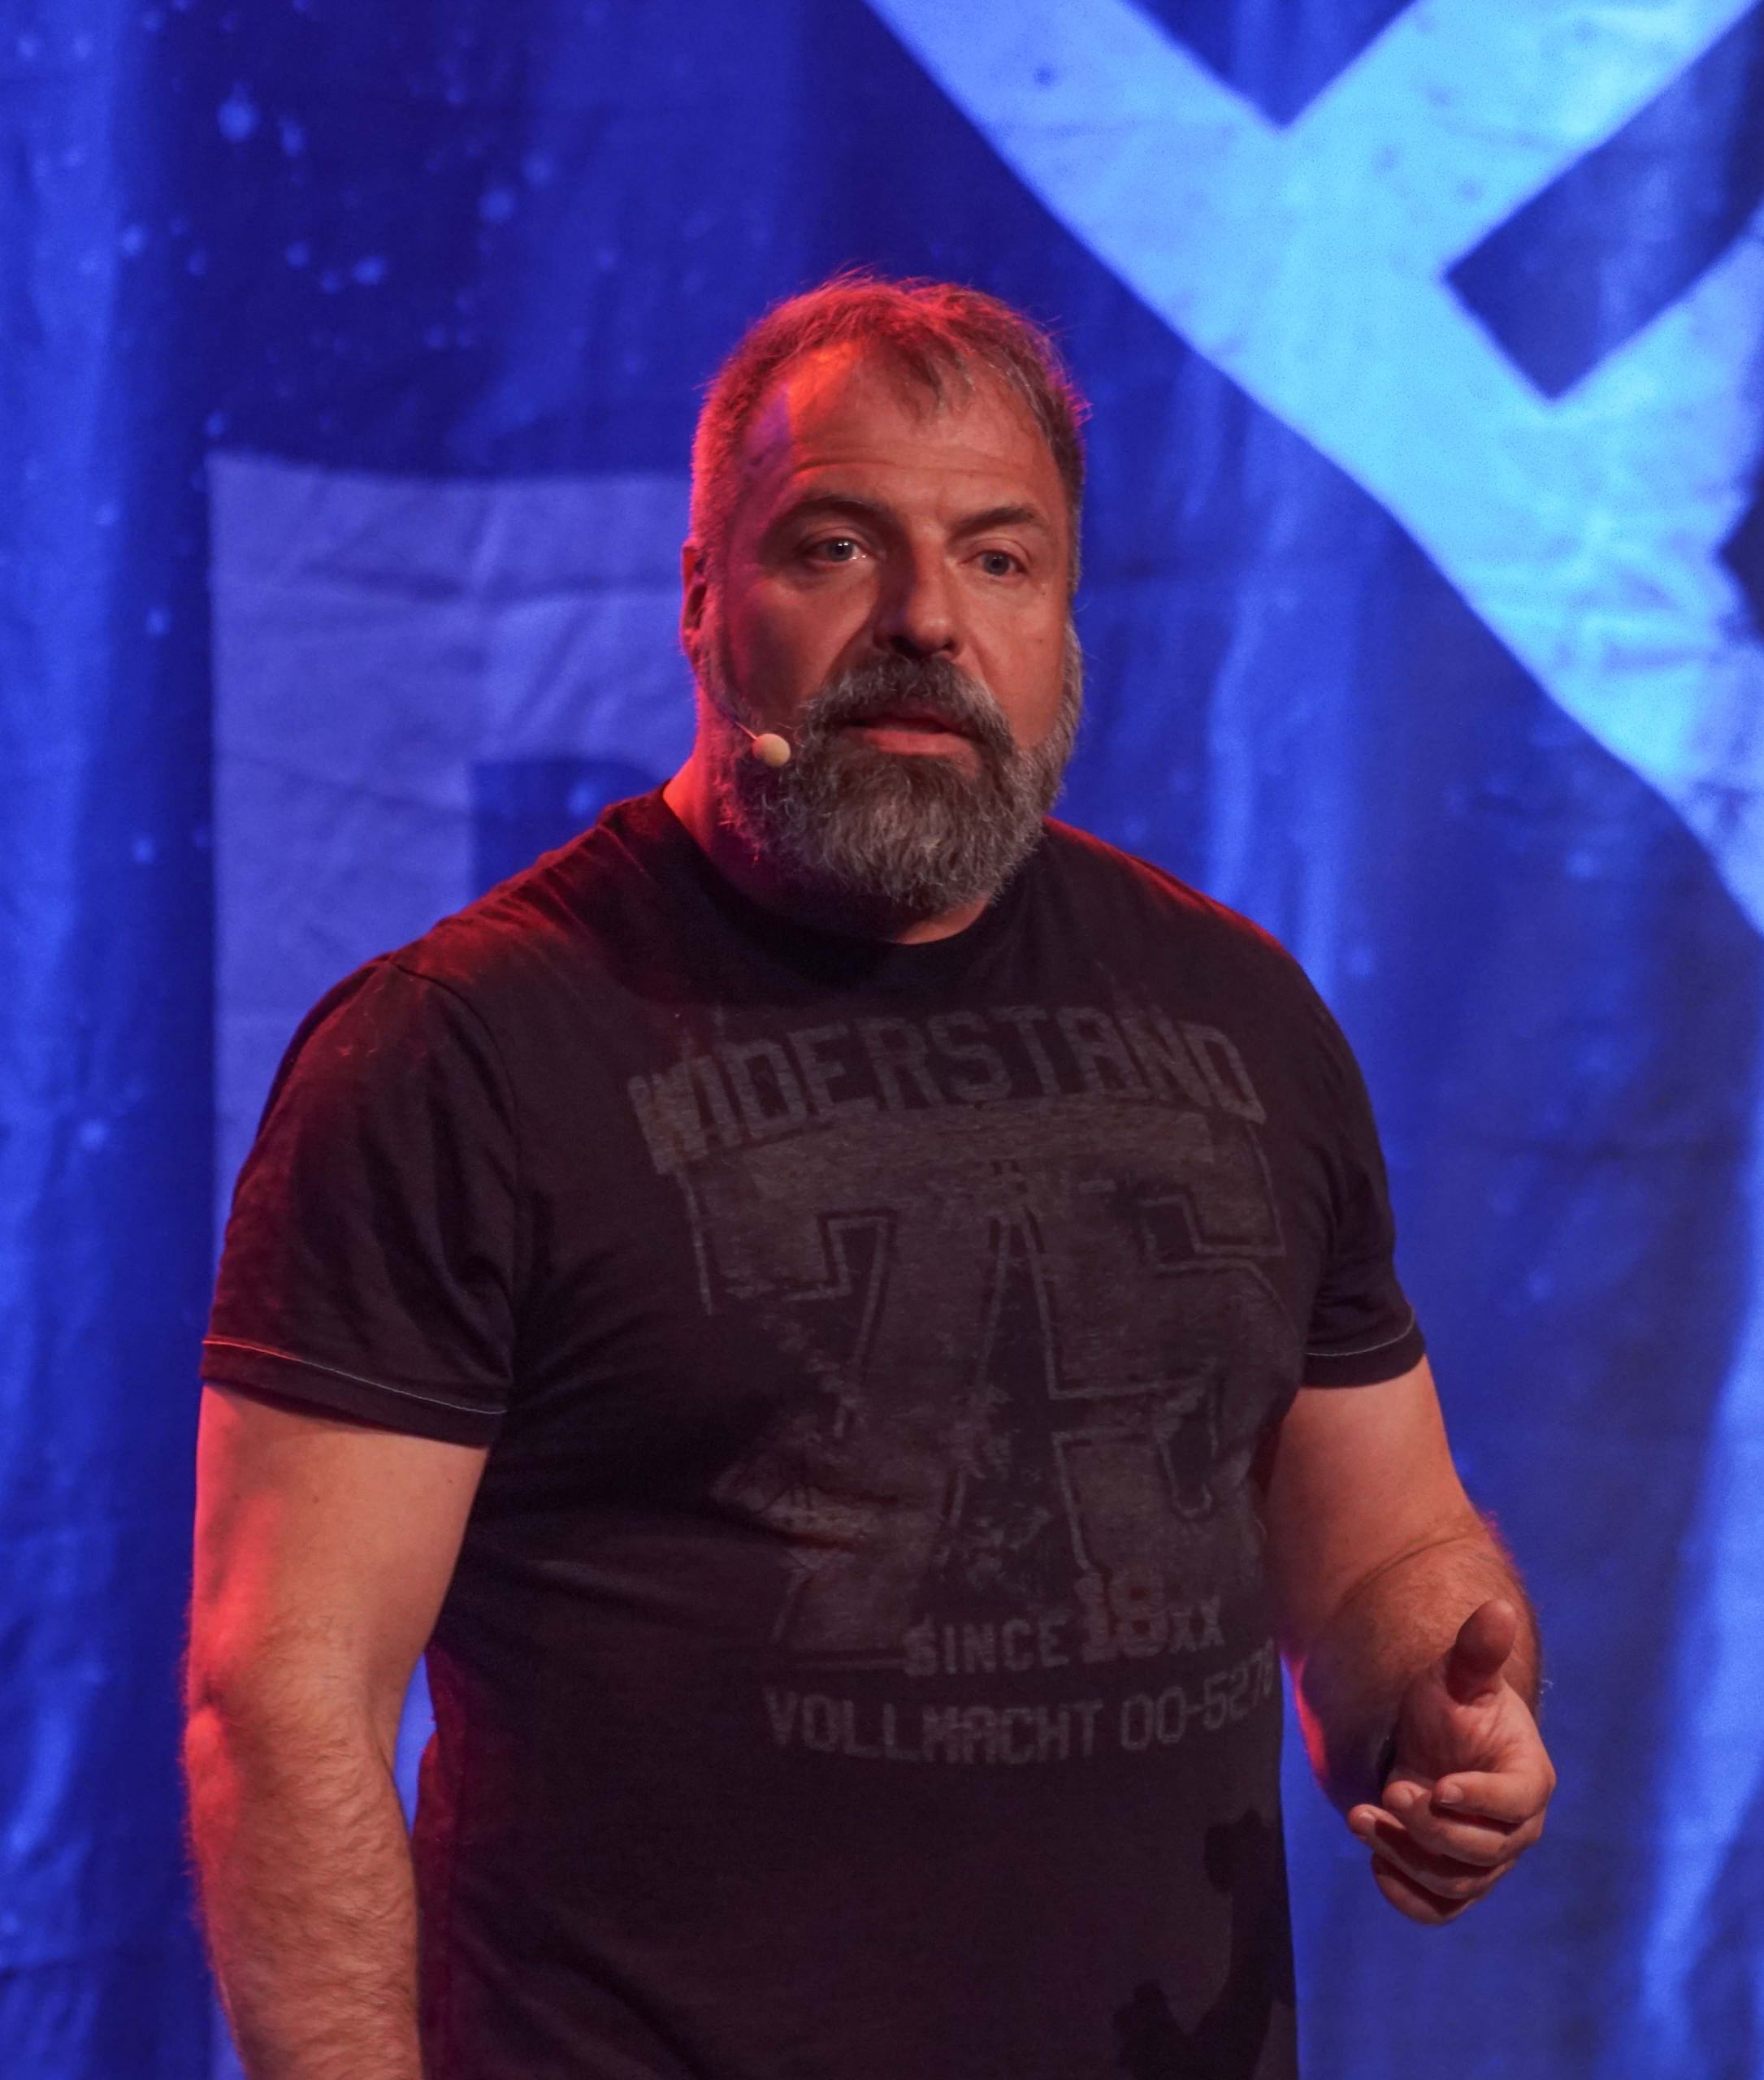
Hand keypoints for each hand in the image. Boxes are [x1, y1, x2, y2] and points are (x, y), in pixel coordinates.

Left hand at [1346, 1598, 1554, 1925]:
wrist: (1435, 1740)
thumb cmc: (1454, 1704)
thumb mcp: (1458, 1675)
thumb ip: (1477, 1650)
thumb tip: (1499, 1608)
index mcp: (1529, 1778)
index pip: (1515, 1803)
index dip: (1479, 1800)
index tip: (1437, 1785)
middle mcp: (1516, 1829)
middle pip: (1483, 1851)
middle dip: (1431, 1827)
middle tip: (1388, 1791)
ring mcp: (1486, 1861)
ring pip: (1456, 1882)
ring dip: (1406, 1857)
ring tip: (1360, 1817)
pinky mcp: (1456, 1879)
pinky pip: (1439, 1910)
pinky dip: (1408, 1899)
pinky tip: (1374, 1865)